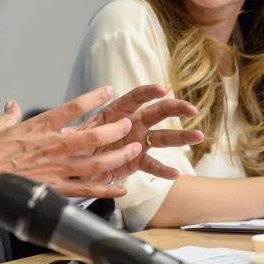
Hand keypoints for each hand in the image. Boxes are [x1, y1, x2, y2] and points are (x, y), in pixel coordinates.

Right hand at [0, 87, 146, 197]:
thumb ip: (9, 115)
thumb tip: (11, 105)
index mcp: (39, 127)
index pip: (72, 107)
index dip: (93, 97)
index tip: (108, 90)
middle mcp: (53, 146)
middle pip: (93, 134)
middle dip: (115, 129)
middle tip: (128, 124)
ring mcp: (56, 168)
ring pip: (95, 162)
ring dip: (118, 156)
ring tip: (133, 149)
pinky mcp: (54, 188)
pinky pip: (86, 190)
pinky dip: (106, 189)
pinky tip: (121, 187)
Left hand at [75, 84, 204, 181]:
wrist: (76, 164)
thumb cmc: (76, 143)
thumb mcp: (74, 136)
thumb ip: (75, 135)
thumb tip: (66, 133)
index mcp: (116, 113)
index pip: (134, 98)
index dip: (147, 93)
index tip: (162, 89)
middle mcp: (131, 125)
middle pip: (156, 113)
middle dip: (175, 109)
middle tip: (191, 109)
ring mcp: (137, 142)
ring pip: (162, 137)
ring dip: (181, 137)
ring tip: (198, 135)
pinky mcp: (137, 161)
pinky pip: (152, 165)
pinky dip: (163, 170)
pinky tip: (175, 173)